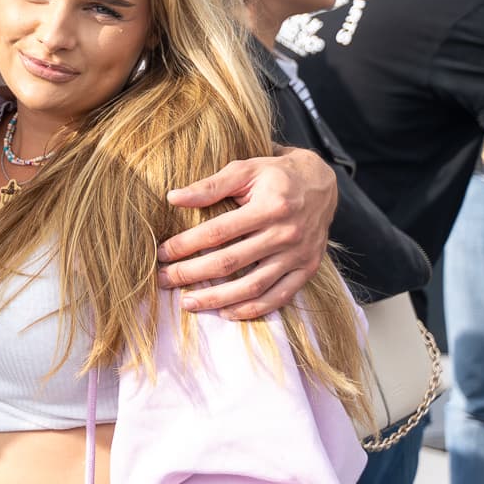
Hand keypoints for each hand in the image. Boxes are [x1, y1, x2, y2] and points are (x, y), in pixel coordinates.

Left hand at [158, 147, 337, 318]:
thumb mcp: (244, 170)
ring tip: (188, 303)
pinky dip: (252, 310)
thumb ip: (210, 185)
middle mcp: (286, 234)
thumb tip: (173, 198)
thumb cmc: (275, 175)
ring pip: (253, 286)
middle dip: (192, 274)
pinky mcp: (307, 269)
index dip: (186, 245)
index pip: (217, 232)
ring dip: (217, 299)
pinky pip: (278, 297)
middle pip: (230, 262)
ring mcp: (299, 255)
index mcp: (269, 207)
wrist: (321, 183)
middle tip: (163, 280)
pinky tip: (226, 313)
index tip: (161, 253)